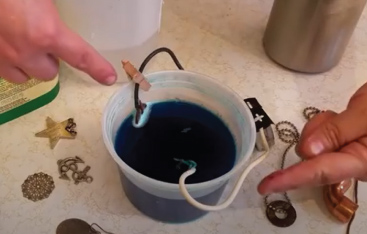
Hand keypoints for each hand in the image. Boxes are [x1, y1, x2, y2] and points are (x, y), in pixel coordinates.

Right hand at [0, 0, 115, 84]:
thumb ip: (52, 7)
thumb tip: (59, 16)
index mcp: (45, 32)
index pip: (80, 56)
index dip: (97, 68)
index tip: (108, 77)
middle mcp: (25, 51)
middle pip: (49, 74)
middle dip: (50, 61)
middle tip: (44, 42)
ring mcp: (1, 57)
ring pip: (24, 76)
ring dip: (29, 64)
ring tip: (23, 44)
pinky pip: (3, 71)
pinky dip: (8, 61)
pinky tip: (5, 42)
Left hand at [258, 83, 366, 194]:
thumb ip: (338, 132)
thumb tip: (307, 152)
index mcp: (362, 161)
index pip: (319, 172)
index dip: (290, 179)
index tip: (265, 187)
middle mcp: (352, 163)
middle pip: (312, 154)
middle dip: (315, 134)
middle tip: (335, 116)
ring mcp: (348, 154)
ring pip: (313, 143)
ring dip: (322, 127)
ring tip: (347, 115)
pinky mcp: (344, 144)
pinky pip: (321, 135)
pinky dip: (326, 125)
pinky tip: (344, 118)